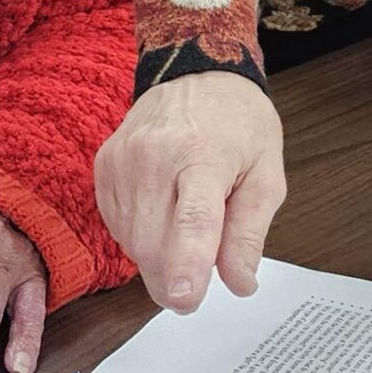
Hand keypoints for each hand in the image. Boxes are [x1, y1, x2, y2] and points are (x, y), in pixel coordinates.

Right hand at [94, 71, 286, 313]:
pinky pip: (117, 226)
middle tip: (194, 289)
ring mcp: (122, 160)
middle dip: (173, 280)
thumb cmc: (237, 124)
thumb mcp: (267, 173)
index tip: (186, 299)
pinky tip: (161, 214)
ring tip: (183, 226)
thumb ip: (250, 231)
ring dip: (158, 258)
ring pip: (132, 242)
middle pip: (155, 243)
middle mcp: (155, 156)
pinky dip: (141, 237)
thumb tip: (239, 283)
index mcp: (203, 155)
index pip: (194, 219)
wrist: (194, 73)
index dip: (189, 263)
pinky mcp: (104, 166)